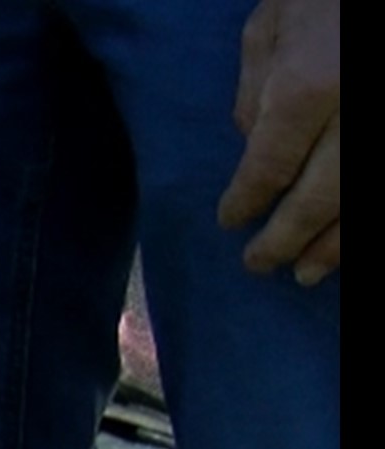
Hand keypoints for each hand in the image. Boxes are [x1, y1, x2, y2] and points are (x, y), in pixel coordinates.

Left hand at [217, 0, 338, 285]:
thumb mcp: (268, 29)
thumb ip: (255, 93)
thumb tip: (252, 146)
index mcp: (309, 88)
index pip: (268, 168)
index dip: (246, 202)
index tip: (230, 221)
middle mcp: (356, 114)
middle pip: (319, 197)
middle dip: (287, 238)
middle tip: (259, 265)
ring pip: (363, 202)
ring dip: (336, 245)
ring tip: (307, 274)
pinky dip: (362, 223)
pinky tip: (344, 243)